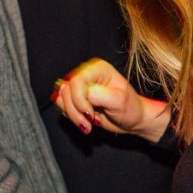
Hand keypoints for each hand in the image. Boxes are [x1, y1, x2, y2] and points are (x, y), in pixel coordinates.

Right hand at [53, 58, 169, 140]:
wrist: (131, 119)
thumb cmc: (130, 108)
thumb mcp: (119, 101)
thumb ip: (99, 95)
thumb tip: (83, 94)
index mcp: (97, 68)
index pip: (76, 81)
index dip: (79, 100)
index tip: (90, 115)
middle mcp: (86, 73)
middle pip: (65, 90)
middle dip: (76, 111)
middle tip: (90, 123)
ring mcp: (78, 86)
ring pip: (60, 98)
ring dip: (73, 115)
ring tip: (89, 123)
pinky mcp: (74, 97)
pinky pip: (61, 106)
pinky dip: (71, 116)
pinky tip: (86, 120)